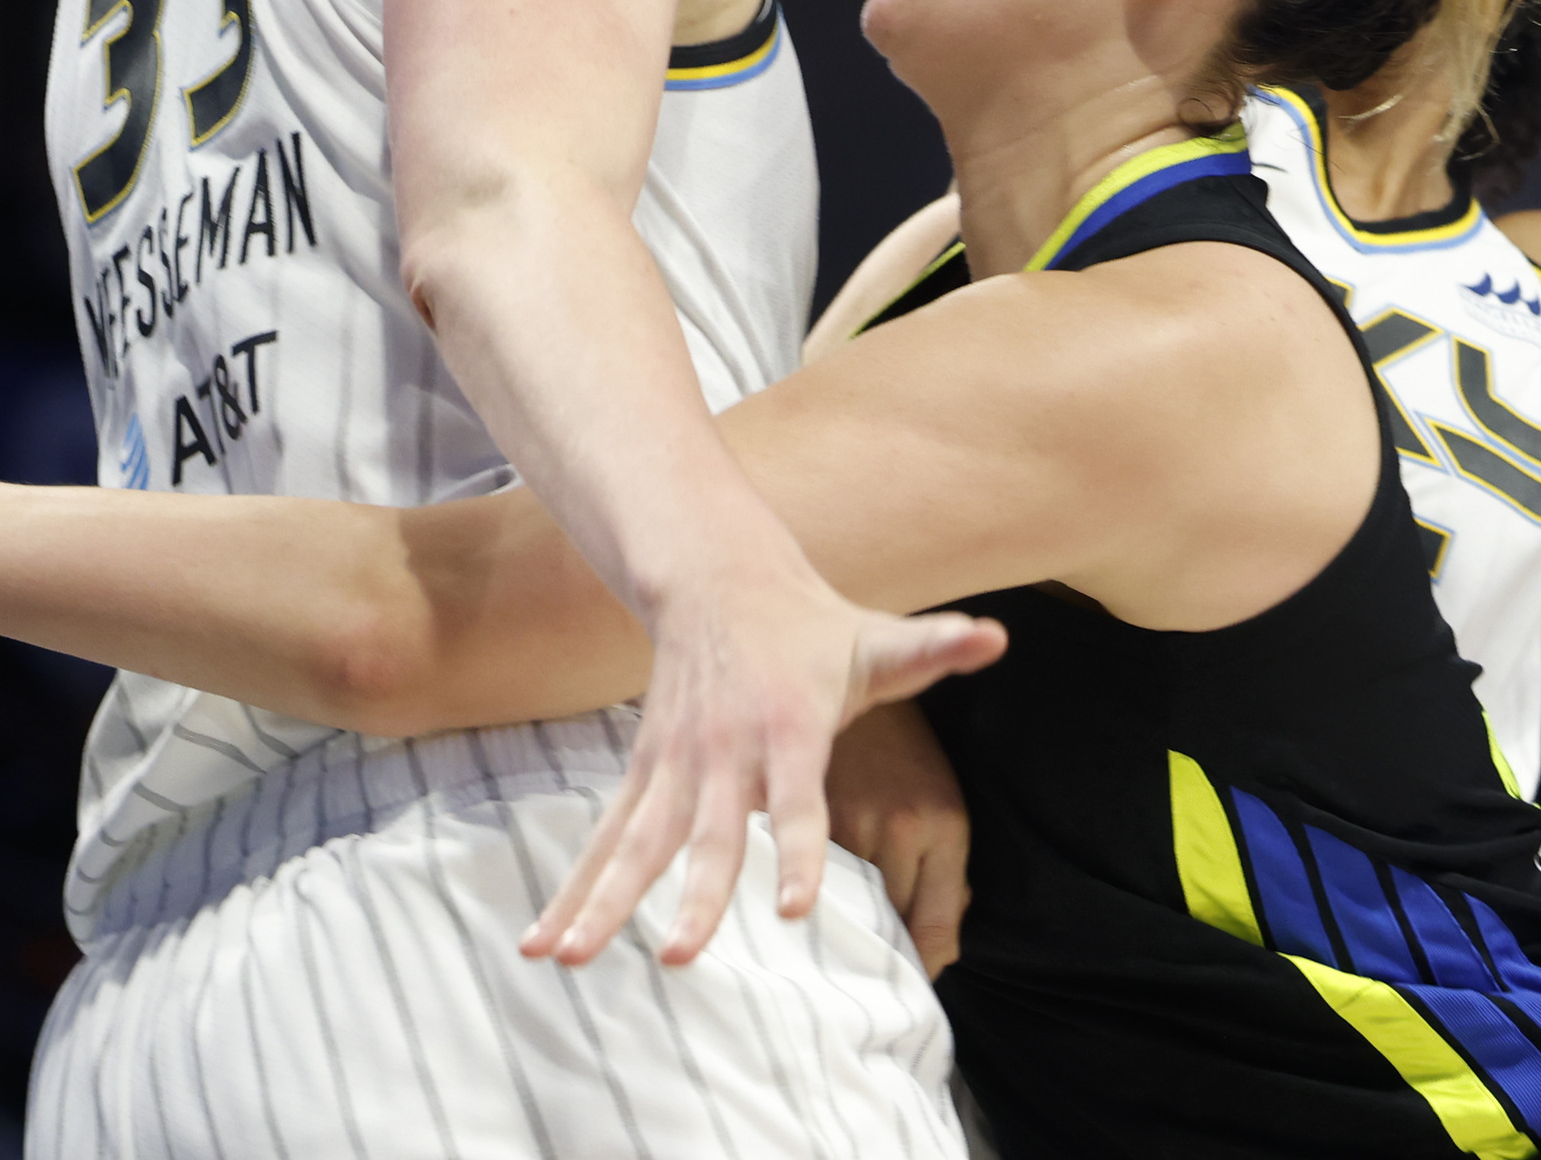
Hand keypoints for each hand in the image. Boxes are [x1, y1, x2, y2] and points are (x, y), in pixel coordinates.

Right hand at [519, 558, 1001, 968]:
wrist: (718, 580)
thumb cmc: (809, 626)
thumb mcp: (874, 637)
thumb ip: (933, 649)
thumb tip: (996, 637)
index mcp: (787, 728)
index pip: (798, 801)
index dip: (797, 850)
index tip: (795, 906)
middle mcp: (723, 751)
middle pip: (706, 835)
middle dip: (693, 899)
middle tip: (681, 959)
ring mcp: (673, 764)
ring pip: (634, 844)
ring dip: (601, 903)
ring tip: (568, 961)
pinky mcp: (644, 774)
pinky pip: (606, 842)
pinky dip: (573, 890)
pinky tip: (544, 943)